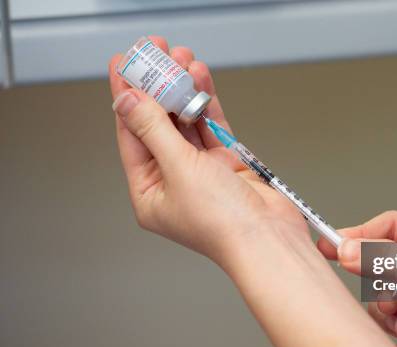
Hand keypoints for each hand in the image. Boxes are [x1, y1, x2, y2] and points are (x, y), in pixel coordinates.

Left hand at [108, 37, 308, 264]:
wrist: (269, 237)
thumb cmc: (223, 223)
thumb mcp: (178, 169)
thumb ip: (154, 130)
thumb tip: (129, 101)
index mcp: (150, 192)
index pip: (132, 136)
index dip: (127, 98)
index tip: (124, 67)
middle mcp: (174, 181)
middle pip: (159, 125)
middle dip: (158, 89)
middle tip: (156, 55)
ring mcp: (203, 172)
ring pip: (187, 122)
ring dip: (184, 91)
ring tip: (181, 60)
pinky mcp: (228, 164)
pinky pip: (212, 127)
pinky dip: (207, 104)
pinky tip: (199, 80)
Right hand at [318, 211, 396, 346]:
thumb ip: (392, 264)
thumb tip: (349, 249)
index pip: (393, 229)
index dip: (362, 234)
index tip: (333, 246)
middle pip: (384, 267)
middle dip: (379, 286)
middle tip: (386, 300)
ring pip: (385, 302)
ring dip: (388, 317)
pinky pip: (395, 335)